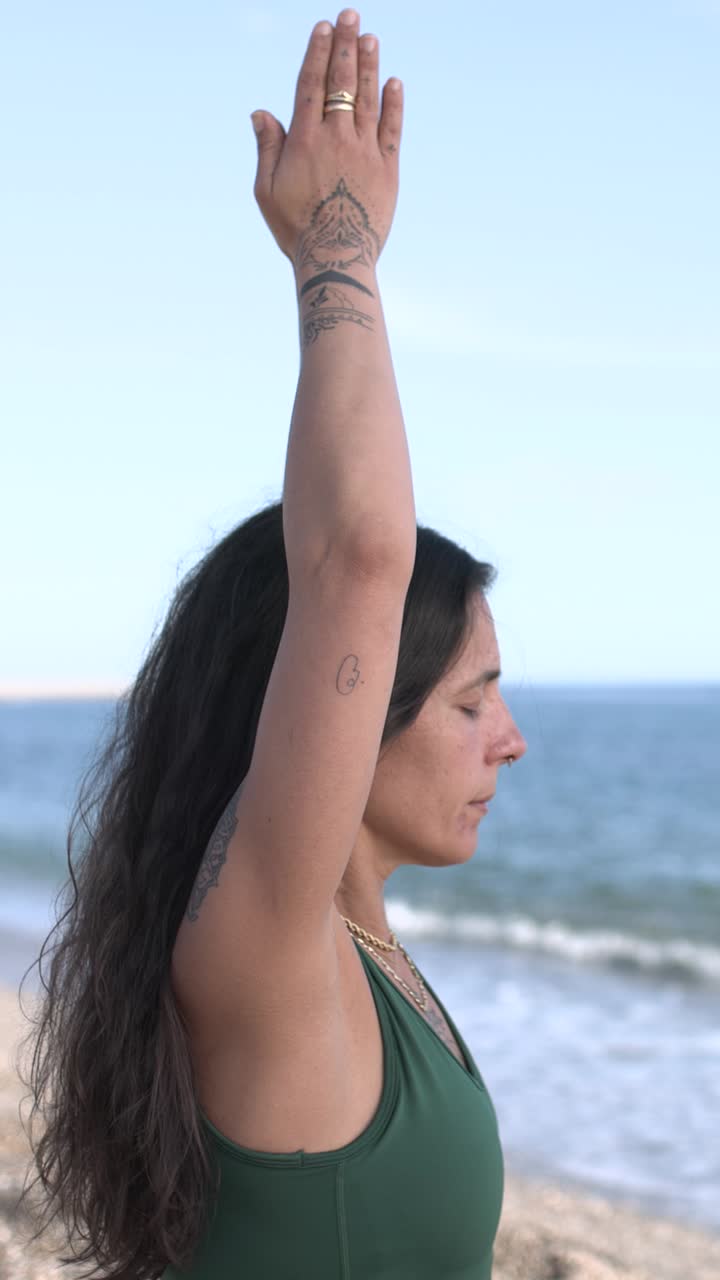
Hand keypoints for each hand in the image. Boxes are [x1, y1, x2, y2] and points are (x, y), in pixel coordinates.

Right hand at [250, 10, 402, 270]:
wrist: (336, 258)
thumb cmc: (296, 229)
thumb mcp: (267, 190)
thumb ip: (267, 148)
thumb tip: (261, 112)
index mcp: (304, 140)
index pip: (311, 85)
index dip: (318, 53)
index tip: (324, 28)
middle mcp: (336, 137)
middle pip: (341, 82)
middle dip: (345, 45)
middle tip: (351, 15)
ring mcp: (365, 151)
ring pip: (367, 98)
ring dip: (369, 65)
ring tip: (370, 38)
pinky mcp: (387, 169)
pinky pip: (391, 128)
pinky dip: (393, 103)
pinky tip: (394, 82)